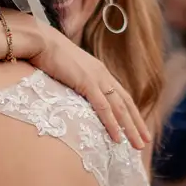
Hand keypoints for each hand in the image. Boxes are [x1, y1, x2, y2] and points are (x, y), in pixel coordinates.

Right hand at [26, 25, 148, 147]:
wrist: (40, 40)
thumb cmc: (47, 54)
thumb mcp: (67, 69)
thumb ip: (75, 81)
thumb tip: (73, 92)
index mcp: (99, 71)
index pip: (120, 95)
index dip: (131, 112)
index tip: (137, 127)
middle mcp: (102, 74)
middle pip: (125, 103)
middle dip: (137, 124)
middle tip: (145, 141)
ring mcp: (96, 78)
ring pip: (119, 108)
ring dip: (130, 128)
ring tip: (138, 145)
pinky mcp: (87, 82)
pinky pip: (103, 107)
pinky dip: (112, 123)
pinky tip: (118, 138)